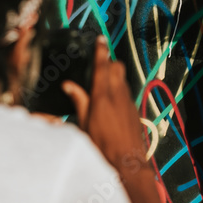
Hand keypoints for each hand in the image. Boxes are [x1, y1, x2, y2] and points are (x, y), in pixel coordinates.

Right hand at [61, 37, 146, 172]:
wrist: (127, 163)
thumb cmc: (100, 146)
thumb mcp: (83, 125)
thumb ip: (79, 102)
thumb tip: (69, 85)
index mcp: (102, 97)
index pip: (101, 67)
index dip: (100, 51)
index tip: (100, 39)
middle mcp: (118, 95)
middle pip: (116, 67)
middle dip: (109, 62)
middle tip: (98, 65)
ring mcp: (128, 102)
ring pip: (123, 80)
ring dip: (114, 77)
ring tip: (102, 84)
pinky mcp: (134, 111)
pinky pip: (126, 93)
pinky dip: (119, 91)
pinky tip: (111, 103)